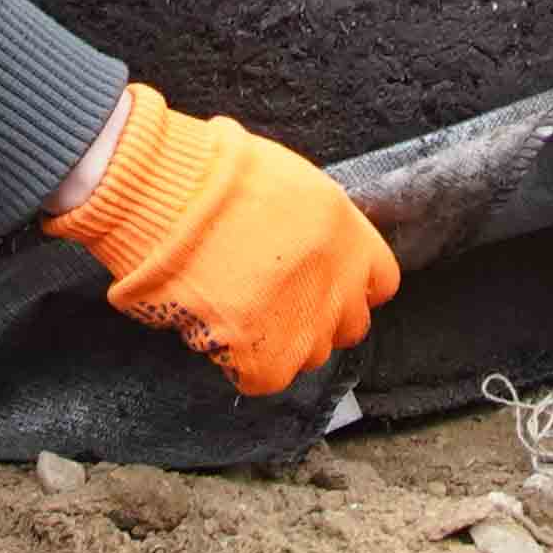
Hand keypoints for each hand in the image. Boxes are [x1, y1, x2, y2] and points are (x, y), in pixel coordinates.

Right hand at [42, 84, 399, 397]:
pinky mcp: (264, 353)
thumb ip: (316, 225)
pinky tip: (219, 332)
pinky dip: (241, 365)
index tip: (322, 285)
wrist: (171, 194)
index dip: (348, 287)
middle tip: (275, 302)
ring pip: (309, 356)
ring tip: (238, 312)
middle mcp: (337, 282)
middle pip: (349, 326)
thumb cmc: (217, 173)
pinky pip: (264, 378)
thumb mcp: (291, 182)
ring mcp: (304, 322)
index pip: (380, 283)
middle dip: (317, 318)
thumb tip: (312, 249)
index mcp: (348, 234)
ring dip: (280, 342)